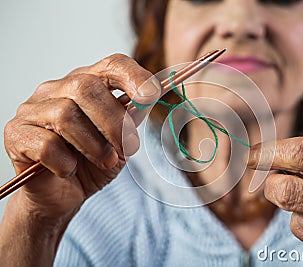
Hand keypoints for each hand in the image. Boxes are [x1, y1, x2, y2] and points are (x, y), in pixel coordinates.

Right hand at [4, 54, 160, 223]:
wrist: (64, 195)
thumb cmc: (93, 163)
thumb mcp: (121, 141)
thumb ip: (132, 118)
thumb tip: (148, 98)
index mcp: (87, 84)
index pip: (111, 64)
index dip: (134, 76)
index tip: (152, 94)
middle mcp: (57, 90)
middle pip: (86, 87)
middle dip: (114, 122)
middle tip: (127, 147)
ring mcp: (32, 109)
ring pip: (65, 114)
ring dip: (93, 145)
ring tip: (104, 161)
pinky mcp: (16, 134)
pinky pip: (45, 145)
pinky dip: (65, 162)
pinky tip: (69, 170)